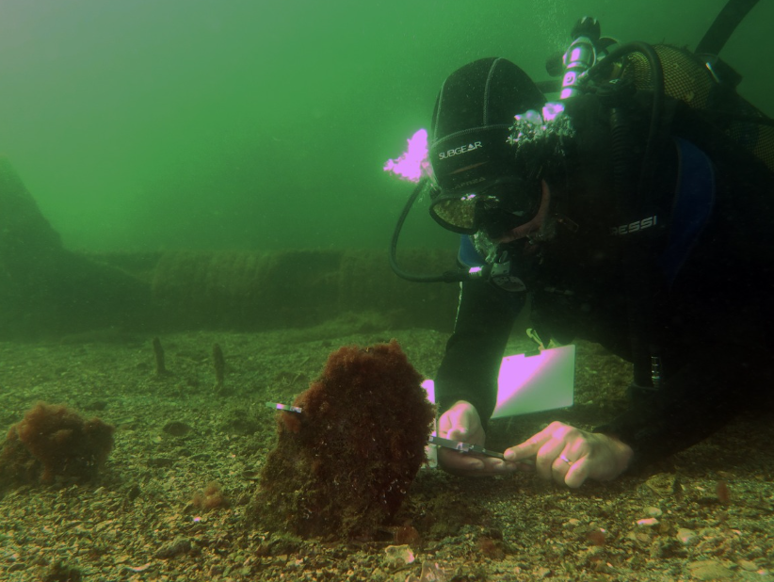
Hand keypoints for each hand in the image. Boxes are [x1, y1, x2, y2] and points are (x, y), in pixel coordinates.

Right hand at [436, 401, 520, 475]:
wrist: (466, 417)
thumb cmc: (460, 413)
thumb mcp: (460, 415)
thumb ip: (458, 426)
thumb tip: (454, 436)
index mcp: (442, 446)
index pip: (449, 459)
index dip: (464, 463)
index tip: (479, 463)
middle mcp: (450, 458)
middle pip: (466, 468)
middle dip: (485, 468)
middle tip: (501, 465)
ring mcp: (462, 462)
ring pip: (477, 469)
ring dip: (494, 469)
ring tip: (510, 466)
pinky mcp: (473, 462)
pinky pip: (484, 466)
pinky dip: (496, 467)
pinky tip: (510, 466)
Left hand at [504, 421, 633, 487]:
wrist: (610, 450)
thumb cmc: (579, 450)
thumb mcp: (558, 444)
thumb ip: (539, 451)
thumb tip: (515, 461)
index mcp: (554, 429)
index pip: (532, 442)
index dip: (519, 451)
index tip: (508, 457)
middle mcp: (565, 434)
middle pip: (542, 459)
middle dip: (544, 473)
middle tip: (552, 475)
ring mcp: (578, 445)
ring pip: (556, 470)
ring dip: (559, 479)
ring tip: (568, 474)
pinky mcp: (590, 459)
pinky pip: (571, 478)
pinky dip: (571, 483)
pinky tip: (577, 478)